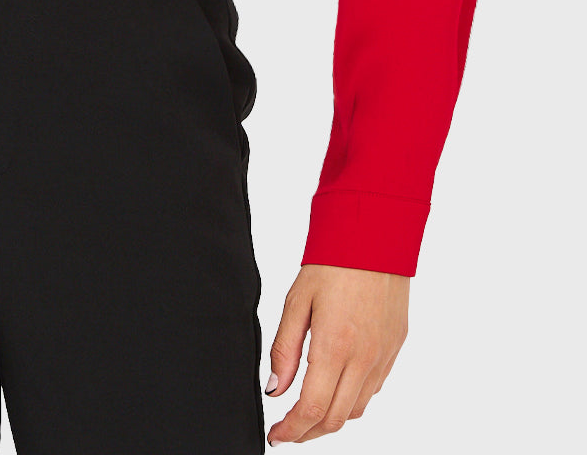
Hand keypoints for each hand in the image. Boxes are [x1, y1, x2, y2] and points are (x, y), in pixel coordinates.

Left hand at [264, 264, 408, 443]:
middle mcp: (365, 358)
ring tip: (308, 412)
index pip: (313, 409)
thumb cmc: (333, 262)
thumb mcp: (296, 301)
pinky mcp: (395, 348)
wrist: (376, 235)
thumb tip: (275, 390)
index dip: (292, 430)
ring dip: (332, 419)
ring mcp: (384, 355)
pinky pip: (373, 389)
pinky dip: (352, 399)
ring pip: (357, 409)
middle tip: (288, 430)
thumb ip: (284, 349)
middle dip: (309, 432)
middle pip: (337, 419)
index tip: (276, 435)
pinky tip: (336, 387)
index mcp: (335, 346)